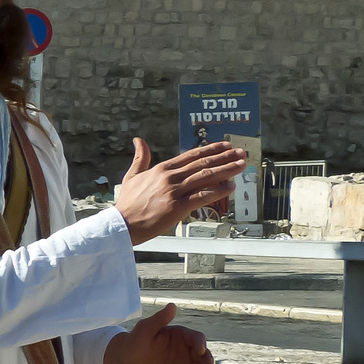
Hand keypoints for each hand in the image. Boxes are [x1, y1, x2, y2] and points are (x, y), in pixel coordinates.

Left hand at [102, 305, 214, 363]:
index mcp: (180, 335)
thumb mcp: (145, 328)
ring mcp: (185, 362)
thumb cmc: (136, 340)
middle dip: (207, 360)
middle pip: (203, 353)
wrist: (127, 359)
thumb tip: (172, 306)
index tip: (198, 351)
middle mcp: (186, 348)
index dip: (200, 343)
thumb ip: (160, 319)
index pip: (196, 337)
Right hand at [114, 139, 247, 243]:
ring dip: (226, 170)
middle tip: (241, 153)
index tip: (225, 146)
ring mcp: (174, 191)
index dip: (211, 149)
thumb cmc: (128, 202)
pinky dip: (218, 191)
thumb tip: (138, 140)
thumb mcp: (132, 175)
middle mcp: (170, 177)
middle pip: (202, 163)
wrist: (122, 224)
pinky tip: (230, 187)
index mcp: (161, 169)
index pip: (191, 155)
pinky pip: (202, 196)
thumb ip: (140, 157)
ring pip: (205, 177)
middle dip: (224, 157)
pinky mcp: (177, 207)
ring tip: (241, 165)